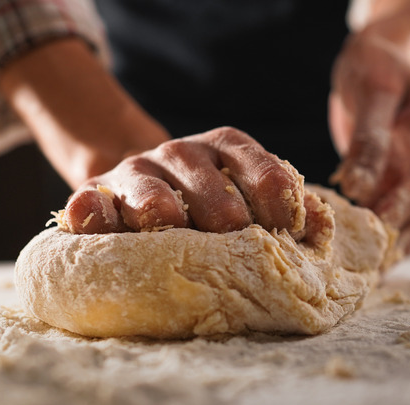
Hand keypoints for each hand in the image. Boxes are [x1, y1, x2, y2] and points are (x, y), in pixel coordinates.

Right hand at [61, 127, 309, 237]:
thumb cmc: (206, 204)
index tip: (288, 231)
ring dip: (165, 218)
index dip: (275, 198)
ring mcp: (136, 171)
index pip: (258, 166)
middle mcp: (182, 153)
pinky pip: (91, 201)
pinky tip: (96, 219)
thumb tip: (319, 225)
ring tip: (173, 236)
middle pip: (208, 188)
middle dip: (224, 220)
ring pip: (151, 196)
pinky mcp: (95, 192)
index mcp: (226, 148)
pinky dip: (92, 212)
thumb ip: (285, 206)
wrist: (141, 191)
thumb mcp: (248, 193)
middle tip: (233, 252)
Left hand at [329, 16, 409, 255]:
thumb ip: (368, 139)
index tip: (377, 227)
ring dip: (400, 244)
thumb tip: (358, 188)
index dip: (405, 205)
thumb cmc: (376, 69)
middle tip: (370, 264)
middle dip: (402, 236)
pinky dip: (393, 236)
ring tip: (370, 272)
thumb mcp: (372, 92)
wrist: (381, 61)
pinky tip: (372, 258)